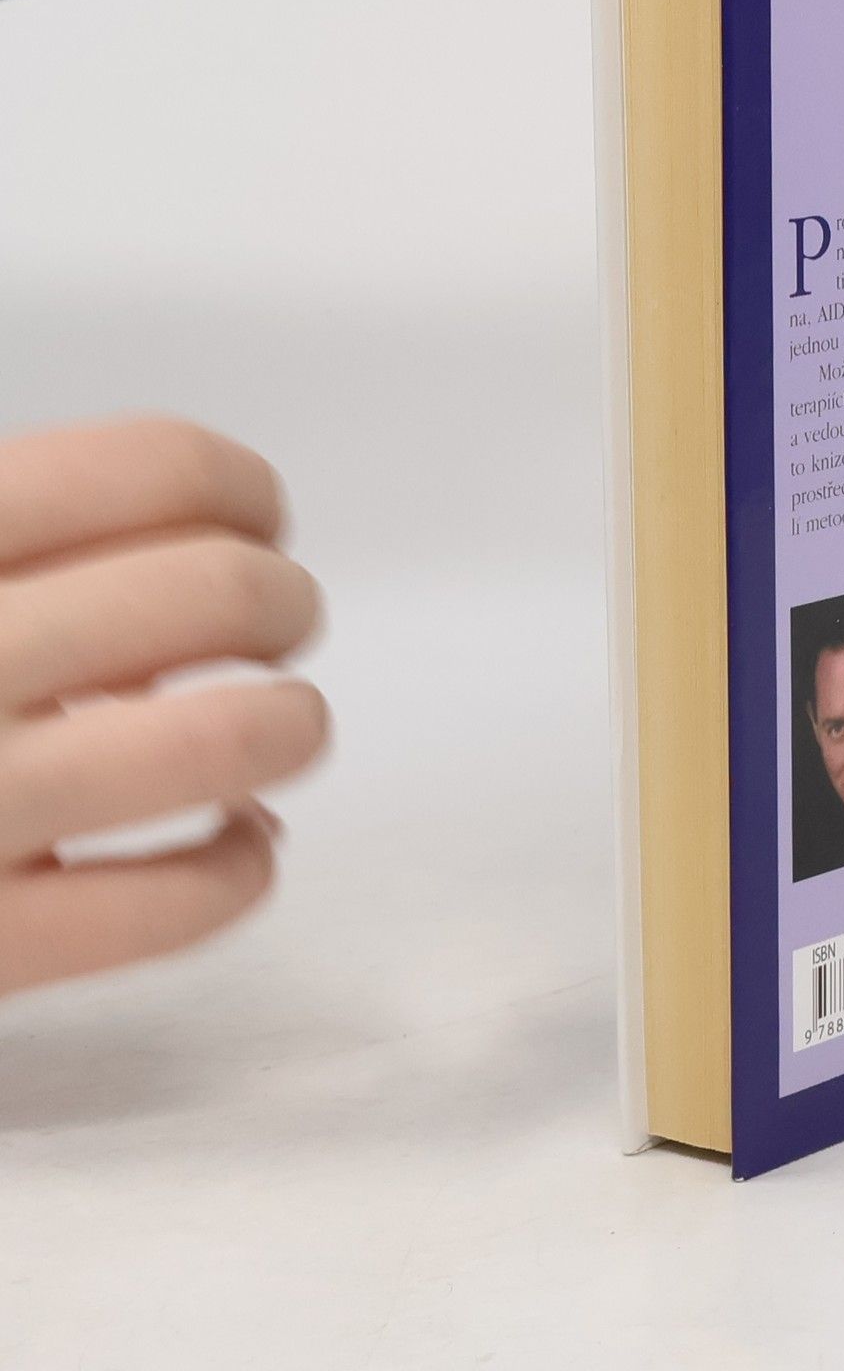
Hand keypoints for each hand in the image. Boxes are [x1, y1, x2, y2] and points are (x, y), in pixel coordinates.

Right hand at [0, 420, 326, 997]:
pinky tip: (232, 844)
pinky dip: (241, 867)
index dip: (241, 489)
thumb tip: (192, 538)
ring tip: (275, 726)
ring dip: (287, 724)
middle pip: (220, 591)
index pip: (154, 468)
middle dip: (280, 604)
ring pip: (230, 738)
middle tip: (270, 629)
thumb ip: (4, 539)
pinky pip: (172, 904)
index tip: (250, 520)